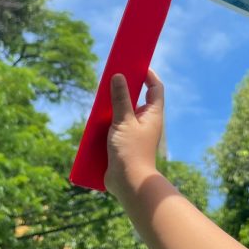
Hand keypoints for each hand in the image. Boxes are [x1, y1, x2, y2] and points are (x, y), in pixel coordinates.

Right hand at [105, 69, 164, 198]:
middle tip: (111, 78)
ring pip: (124, 113)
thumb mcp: (123, 121)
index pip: (155, 88)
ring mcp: (135, 133)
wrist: (129, 184)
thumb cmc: (131, 151)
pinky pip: (115, 127)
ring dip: (113, 106)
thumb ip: (121, 99)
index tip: (136, 65)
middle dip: (125, 89)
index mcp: (153, 114)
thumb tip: (119, 75)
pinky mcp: (124, 144)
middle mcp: (146, 122)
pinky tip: (94, 121)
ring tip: (100, 100)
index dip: (148, 75)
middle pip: (137, 99)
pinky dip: (107, 122)